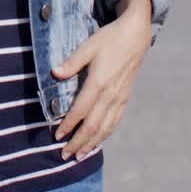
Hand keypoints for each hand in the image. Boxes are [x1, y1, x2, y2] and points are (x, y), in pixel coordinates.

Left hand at [50, 0, 152, 161]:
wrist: (136, 35)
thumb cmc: (109, 38)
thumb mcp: (88, 46)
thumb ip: (72, 62)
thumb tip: (54, 73)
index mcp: (99, 82)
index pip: (80, 110)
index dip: (68, 125)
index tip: (57, 136)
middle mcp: (110, 94)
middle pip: (93, 125)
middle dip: (78, 142)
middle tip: (65, 155)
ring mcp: (120, 97)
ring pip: (105, 127)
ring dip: (92, 143)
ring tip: (80, 155)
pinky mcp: (125, 97)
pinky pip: (115, 121)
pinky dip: (106, 133)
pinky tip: (98, 140)